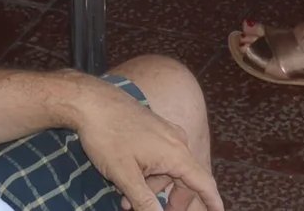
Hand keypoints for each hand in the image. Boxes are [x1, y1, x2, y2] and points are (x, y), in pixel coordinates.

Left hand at [59, 74, 222, 210]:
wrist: (90, 102)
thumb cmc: (107, 136)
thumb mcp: (125, 176)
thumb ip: (145, 202)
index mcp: (176, 153)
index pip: (204, 183)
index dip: (213, 203)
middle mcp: (177, 141)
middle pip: (184, 181)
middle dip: (168, 202)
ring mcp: (165, 133)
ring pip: (168, 171)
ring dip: (151, 189)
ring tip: (124, 200)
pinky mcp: (153, 128)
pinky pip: (159, 158)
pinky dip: (147, 174)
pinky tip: (127, 181)